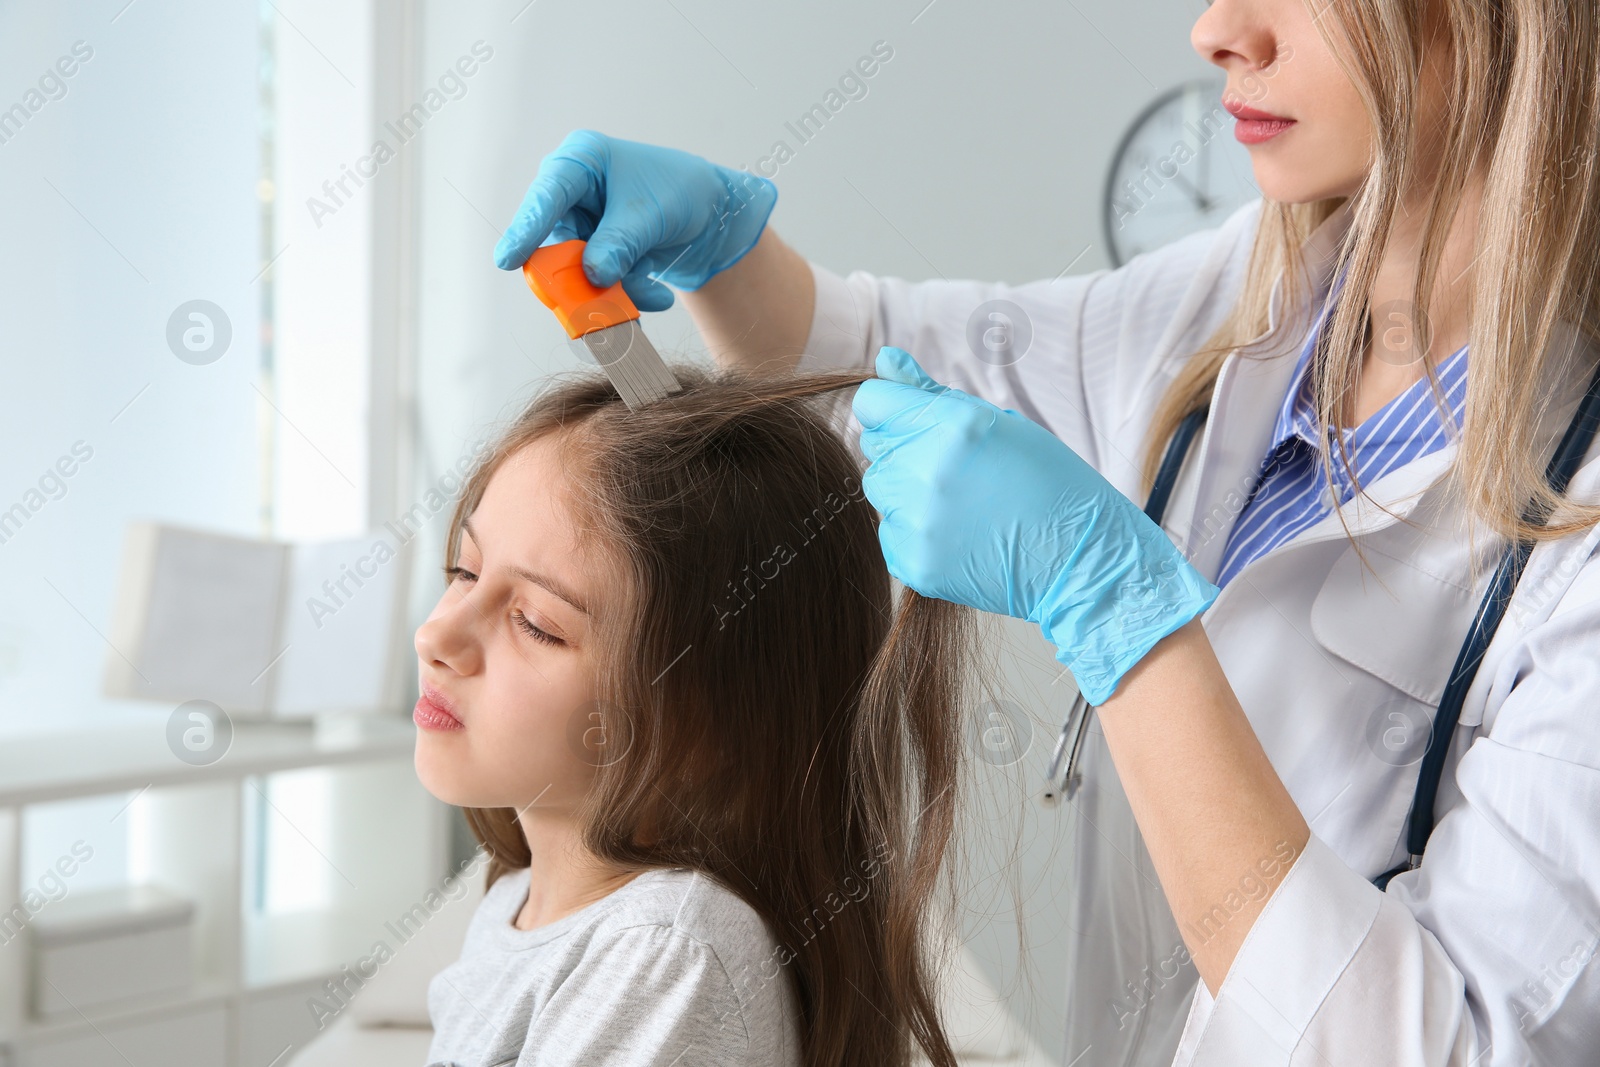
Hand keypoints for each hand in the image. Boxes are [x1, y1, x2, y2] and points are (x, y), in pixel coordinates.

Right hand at [494, 129, 777, 311]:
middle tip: (593, 308)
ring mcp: (585, 227)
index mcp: (582, 161)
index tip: (508, 260)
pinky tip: (658, 295)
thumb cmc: (680, 191)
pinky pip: (600, 285)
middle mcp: (575, 194)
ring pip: (581, 272)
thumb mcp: (652, 215)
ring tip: (653, 295)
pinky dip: (628, 296)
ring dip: (615, 292)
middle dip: (581, 279)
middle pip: (559, 244)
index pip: (547, 194)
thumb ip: (620, 244)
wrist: (713, 215)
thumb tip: (592, 275)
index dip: (526, 229)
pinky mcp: (597, 255)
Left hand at [852, 347, 1218, 703]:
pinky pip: (890, 533)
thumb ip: (933, 395)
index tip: (918, 422)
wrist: (1080, 560)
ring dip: (908, 492)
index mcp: (952, 426)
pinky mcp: (914, 562)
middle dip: (906, 451)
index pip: (872, 403)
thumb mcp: (1000, 424)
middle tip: (958, 471)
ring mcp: (917, 521)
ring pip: (880, 491)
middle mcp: (926, 470)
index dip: (893, 409)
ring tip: (962, 504)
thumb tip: (885, 361)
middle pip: (875, 447)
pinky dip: (916, 533)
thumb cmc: (1048, 482)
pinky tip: (960, 535)